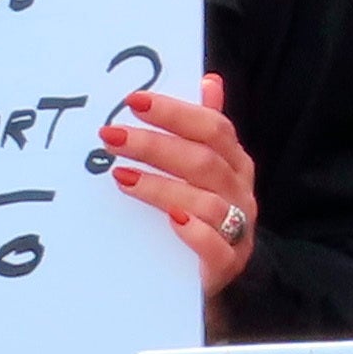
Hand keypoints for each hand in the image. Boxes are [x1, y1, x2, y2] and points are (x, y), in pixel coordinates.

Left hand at [105, 76, 260, 308]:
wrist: (212, 273)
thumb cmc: (201, 214)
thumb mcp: (202, 169)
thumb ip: (202, 127)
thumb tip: (209, 79)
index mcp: (235, 162)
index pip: (213, 128)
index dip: (175, 112)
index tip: (133, 101)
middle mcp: (240, 191)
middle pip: (203, 161)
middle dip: (155, 146)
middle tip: (111, 137)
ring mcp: (238, 228)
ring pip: (206, 202)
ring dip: (161, 188)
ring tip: (121, 177)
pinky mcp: (228, 262)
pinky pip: (217, 246)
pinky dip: (195, 232)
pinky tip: (170, 221)